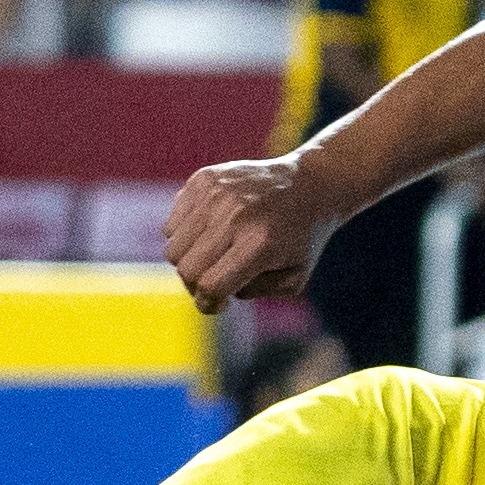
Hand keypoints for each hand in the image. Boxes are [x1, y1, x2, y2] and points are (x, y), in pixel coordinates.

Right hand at [163, 152, 346, 307]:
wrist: (311, 183)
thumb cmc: (302, 238)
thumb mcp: (292, 279)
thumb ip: (252, 292)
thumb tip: (212, 289)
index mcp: (259, 243)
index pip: (210, 285)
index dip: (209, 304)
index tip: (219, 305)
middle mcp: (235, 215)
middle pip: (186, 269)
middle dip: (196, 286)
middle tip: (216, 282)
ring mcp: (216, 193)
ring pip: (173, 248)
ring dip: (189, 261)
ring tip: (214, 257)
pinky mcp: (203, 179)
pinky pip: (172, 224)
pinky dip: (185, 236)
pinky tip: (210, 233)